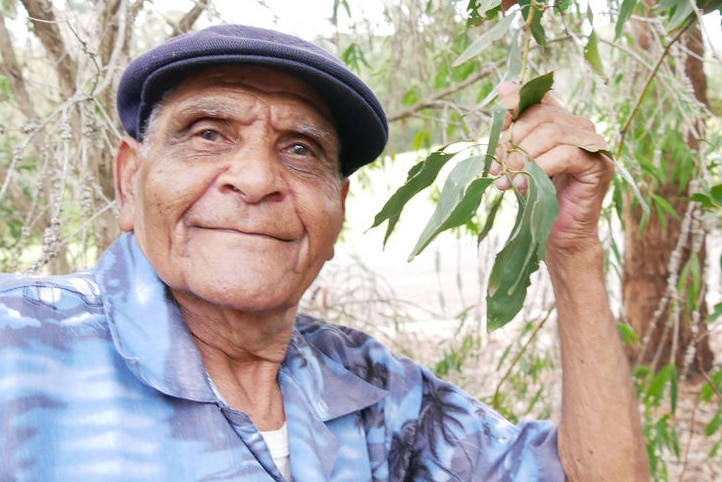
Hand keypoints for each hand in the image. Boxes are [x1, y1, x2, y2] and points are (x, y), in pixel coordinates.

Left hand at [491, 81, 613, 254]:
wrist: (558, 233)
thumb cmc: (536, 196)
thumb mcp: (517, 158)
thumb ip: (513, 127)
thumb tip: (504, 85)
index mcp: (561, 120)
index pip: (537, 98)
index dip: (514, 107)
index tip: (497, 126)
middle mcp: (580, 126)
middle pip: (541, 116)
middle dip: (512, 140)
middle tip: (496, 166)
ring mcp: (594, 144)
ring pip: (552, 133)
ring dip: (522, 156)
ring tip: (506, 179)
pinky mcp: (600, 165)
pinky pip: (566, 154)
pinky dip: (540, 168)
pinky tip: (525, 185)